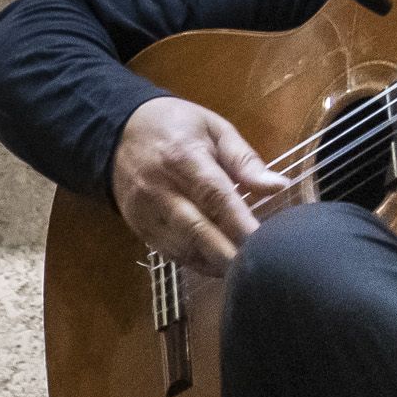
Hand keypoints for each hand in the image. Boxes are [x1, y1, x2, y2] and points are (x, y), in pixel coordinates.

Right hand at [113, 95, 293, 275]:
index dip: (241, 223)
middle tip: (258, 268)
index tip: (266, 243)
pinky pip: (170, 254)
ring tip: (243, 270)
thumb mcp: (214, 129)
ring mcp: (146, 212)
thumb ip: (245, 160)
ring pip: (183, 248)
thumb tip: (279, 186)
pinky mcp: (139, 228)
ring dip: (216, 263)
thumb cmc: (175, 126)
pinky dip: (197, 263)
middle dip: (230, 254)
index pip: (215, 196)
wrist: (117, 132)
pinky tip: (219, 265)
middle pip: (198, 230)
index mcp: (183, 158)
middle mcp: (161, 189)